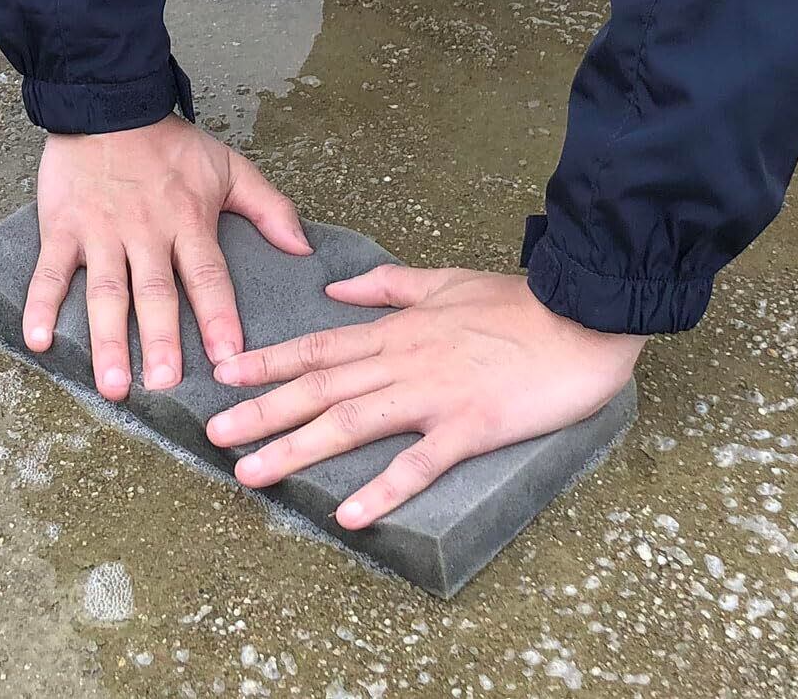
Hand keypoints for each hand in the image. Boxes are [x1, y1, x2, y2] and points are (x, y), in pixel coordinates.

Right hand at [22, 115, 311, 400]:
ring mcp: (101, 233)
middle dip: (159, 341)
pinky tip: (39, 341)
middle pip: (155, 293)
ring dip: (107, 339)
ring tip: (112, 383)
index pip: (208, 276)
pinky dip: (41, 305)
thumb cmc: (170, 142)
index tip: (226, 356)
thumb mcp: (230, 167)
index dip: (218, 316)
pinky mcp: (63, 227)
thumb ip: (270, 209)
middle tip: (162, 385)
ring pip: (106, 292)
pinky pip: (50, 271)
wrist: (108, 102)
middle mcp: (146, 233)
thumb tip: (304, 250)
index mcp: (189, 222)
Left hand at [205, 267, 645, 528]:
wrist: (583, 313)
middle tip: (214, 435)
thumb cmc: (518, 302)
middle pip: (319, 388)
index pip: (318, 348)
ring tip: (253, 475)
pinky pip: (419, 463)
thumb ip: (386, 286)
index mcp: (395, 332)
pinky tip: (349, 516)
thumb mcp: (444, 280)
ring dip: (298, 450)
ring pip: (352, 423)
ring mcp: (433, 395)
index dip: (268, 362)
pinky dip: (383, 489)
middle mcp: (402, 362)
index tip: (225, 375)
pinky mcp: (470, 426)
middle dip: (263, 412)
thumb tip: (335, 288)